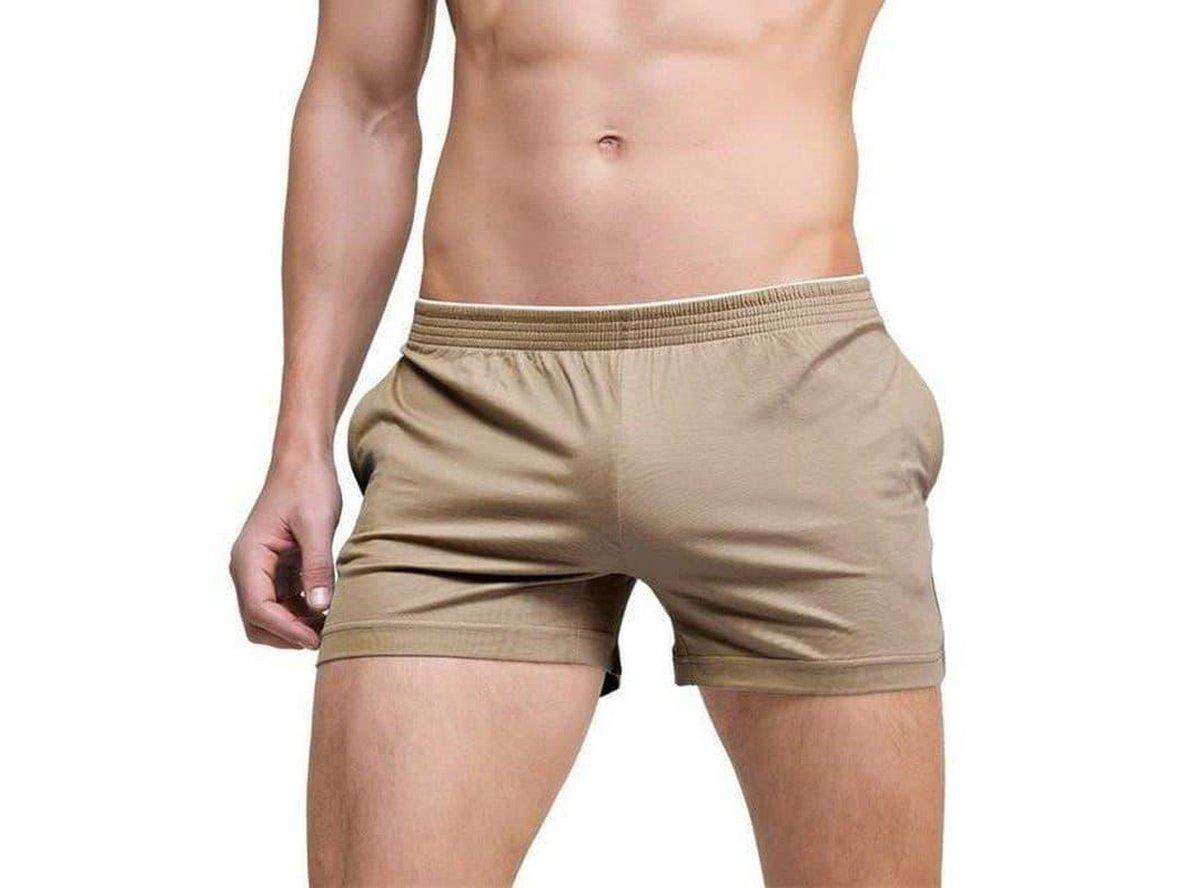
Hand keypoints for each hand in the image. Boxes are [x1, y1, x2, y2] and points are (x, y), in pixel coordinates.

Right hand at [230, 455, 342, 648]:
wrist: (303, 460)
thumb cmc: (308, 485)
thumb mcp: (317, 525)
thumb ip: (317, 567)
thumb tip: (319, 608)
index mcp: (248, 557)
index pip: (259, 610)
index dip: (287, 630)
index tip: (317, 639)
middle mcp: (247, 567)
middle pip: (257, 621)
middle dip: (287, 634)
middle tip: (325, 636)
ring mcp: (260, 569)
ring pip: (270, 615)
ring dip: (296, 625)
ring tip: (331, 623)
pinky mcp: (276, 568)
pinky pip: (283, 601)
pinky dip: (301, 611)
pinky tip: (327, 607)